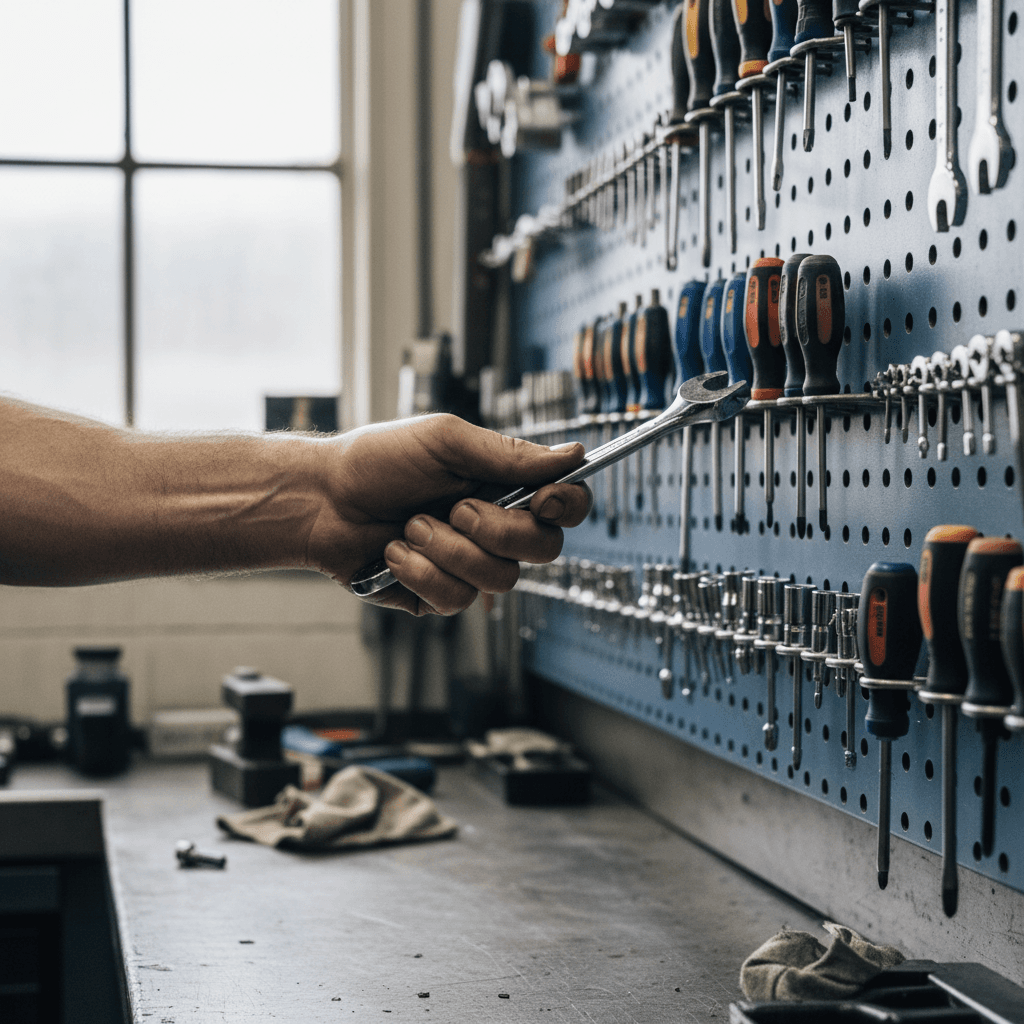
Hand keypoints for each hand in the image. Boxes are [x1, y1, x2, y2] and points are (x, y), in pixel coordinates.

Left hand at [306, 414, 591, 614]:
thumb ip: (508, 453)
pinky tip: (394, 553)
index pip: (565, 505)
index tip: (542, 499)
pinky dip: (421, 572)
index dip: (567, 506)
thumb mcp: (445, 442)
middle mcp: (494, 529)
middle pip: (544, 549)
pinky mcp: (438, 595)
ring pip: (500, 581)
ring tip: (411, 526)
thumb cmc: (377, 461)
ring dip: (449, 550)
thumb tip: (574, 454)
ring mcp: (468, 565)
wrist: (321, 500)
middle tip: (456, 509)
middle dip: (498, 531)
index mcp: (503, 487)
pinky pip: (456, 600)